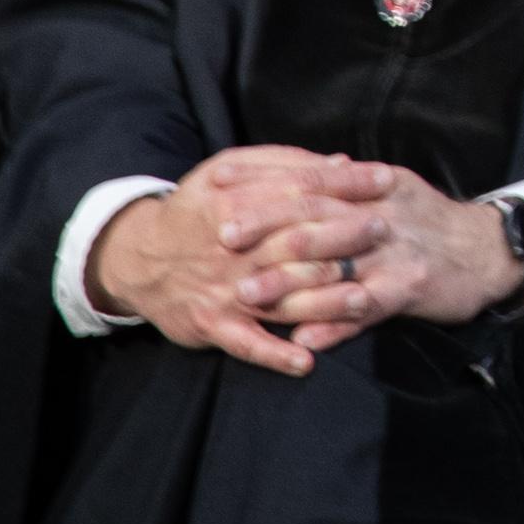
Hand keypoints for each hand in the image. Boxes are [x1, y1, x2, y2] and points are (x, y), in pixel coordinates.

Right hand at [88, 152, 364, 374]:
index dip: (345, 183)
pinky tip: (307, 362)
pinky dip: (275, 355)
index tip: (386, 180)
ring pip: (280, 295)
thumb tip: (342, 162)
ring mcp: (223, 289)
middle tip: (385, 229)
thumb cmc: (196, 211)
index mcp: (235, 202)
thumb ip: (284, 164)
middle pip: (296, 240)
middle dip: (344, 235)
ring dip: (323, 300)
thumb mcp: (228, 172)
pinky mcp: (211, 324)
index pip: (299, 189)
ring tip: (364, 298)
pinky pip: (246, 344)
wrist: (137, 259)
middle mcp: (232, 248)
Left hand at [208, 160, 523, 337]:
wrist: (491, 252)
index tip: (221, 181)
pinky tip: (303, 337)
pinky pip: (366, 308)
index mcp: (377, 185)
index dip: (266, 178)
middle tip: (220, 237)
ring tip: (245, 296)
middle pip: (318, 216)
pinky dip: (333, 323)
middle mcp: (385, 214)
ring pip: (335, 265)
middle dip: (267, 226)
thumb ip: (349, 185)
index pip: (312, 176)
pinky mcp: (412, 288)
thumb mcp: (395, 191)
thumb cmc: (430, 224)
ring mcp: (398, 252)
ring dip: (287, 283)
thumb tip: (302, 170)